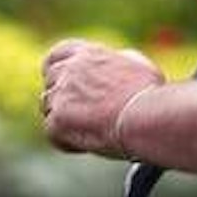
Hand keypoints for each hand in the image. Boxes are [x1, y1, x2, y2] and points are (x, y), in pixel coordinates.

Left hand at [40, 40, 163, 158]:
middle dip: (59, 98)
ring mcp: (60, 94)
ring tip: (91, 130)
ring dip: (64, 121)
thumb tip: (118, 60)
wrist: (143, 116)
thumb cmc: (147, 94)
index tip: (60, 82)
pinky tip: (90, 143)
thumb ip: (119, 61)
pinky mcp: (57, 120)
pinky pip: (53, 134)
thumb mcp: (137, 65)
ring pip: (49, 109)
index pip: (57, 55)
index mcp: (87, 54)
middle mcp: (70, 69)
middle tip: (77, 116)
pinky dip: (69, 142)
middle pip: (49, 83)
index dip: (55, 70)